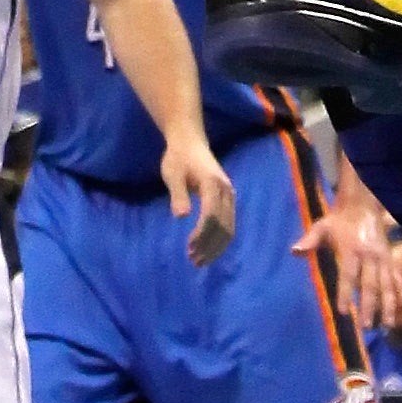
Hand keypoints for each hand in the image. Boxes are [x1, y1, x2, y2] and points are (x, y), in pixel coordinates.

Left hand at [165, 134, 236, 264]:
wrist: (190, 141)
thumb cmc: (178, 158)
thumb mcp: (172, 174)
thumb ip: (178, 194)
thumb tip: (181, 216)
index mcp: (212, 184)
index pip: (211, 215)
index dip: (202, 235)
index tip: (189, 249)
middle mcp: (226, 190)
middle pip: (224, 225)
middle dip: (210, 246)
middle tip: (194, 261)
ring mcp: (229, 194)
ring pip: (229, 227)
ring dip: (216, 246)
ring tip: (200, 259)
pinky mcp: (228, 198)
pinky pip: (229, 223)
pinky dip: (220, 238)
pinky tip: (208, 248)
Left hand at [305, 170, 401, 335]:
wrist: (364, 205)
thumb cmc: (339, 220)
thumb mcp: (322, 226)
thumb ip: (310, 240)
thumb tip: (294, 251)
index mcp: (352, 249)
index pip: (349, 275)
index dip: (346, 293)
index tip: (344, 311)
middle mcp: (371, 256)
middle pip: (370, 284)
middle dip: (369, 306)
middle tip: (365, 326)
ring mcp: (384, 259)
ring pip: (388, 285)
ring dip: (388, 306)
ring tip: (387, 326)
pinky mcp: (392, 261)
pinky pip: (400, 279)